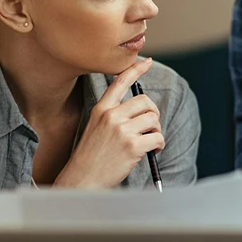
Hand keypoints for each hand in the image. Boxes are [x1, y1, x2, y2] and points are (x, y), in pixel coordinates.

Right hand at [54, 58, 163, 188]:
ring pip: (154, 119)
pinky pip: (157, 137)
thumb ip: (113, 115)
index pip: (120, 82)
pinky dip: (159, 144)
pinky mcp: (132, 146)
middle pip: (146, 102)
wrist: (83, 180)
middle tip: (150, 127)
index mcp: (102, 109)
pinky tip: (152, 151)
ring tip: (149, 141)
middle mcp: (111, 116)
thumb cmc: (91, 156)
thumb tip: (140, 109)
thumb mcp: (95, 127)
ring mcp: (122, 130)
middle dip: (153, 114)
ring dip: (156, 130)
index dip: (135, 69)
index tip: (146, 61)